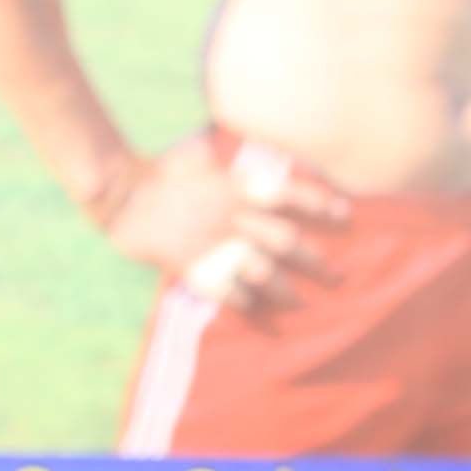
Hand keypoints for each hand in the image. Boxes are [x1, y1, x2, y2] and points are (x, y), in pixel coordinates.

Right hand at [98, 130, 349, 310]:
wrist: (125, 194)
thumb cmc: (164, 170)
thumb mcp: (203, 155)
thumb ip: (232, 161)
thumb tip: (255, 157)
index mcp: (237, 185)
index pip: (289, 194)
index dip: (320, 204)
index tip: (345, 214)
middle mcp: (233, 216)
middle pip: (286, 241)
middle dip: (316, 261)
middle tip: (336, 276)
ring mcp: (216, 244)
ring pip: (264, 273)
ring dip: (287, 291)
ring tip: (302, 302)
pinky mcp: (197, 267)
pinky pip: (230, 293)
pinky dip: (248, 306)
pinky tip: (261, 316)